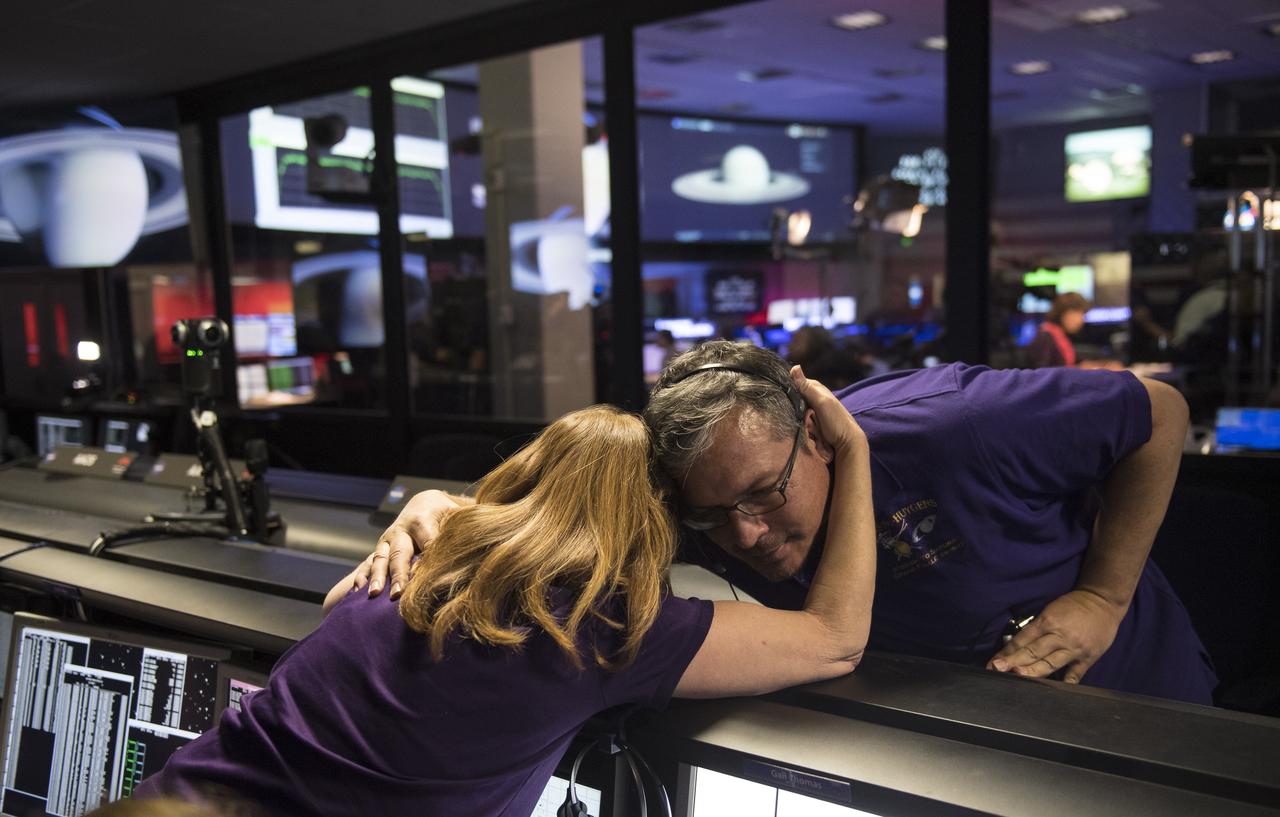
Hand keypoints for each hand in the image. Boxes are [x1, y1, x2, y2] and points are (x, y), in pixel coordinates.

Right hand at [361, 490, 461, 598]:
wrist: (424, 503)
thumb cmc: (447, 513)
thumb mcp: (458, 514)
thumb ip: (468, 526)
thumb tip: (491, 533)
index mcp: (423, 520)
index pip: (426, 542)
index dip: (427, 560)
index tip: (429, 578)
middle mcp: (401, 529)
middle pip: (400, 552)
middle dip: (399, 573)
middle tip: (399, 594)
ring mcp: (388, 540)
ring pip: (380, 558)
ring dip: (377, 577)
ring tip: (373, 595)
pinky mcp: (380, 548)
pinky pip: (367, 562)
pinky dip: (362, 576)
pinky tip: (358, 591)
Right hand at [790, 365, 865, 455]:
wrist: (846, 445)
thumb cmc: (837, 422)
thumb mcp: (822, 402)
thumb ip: (807, 387)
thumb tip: (794, 367)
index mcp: (817, 389)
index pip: (796, 384)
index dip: (792, 392)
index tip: (793, 402)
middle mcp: (814, 400)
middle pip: (794, 402)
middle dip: (798, 412)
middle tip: (809, 420)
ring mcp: (813, 414)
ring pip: (796, 416)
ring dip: (803, 424)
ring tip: (814, 429)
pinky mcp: (812, 426)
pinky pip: (801, 426)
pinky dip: (805, 431)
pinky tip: (813, 435)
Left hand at [986, 590, 1125, 682]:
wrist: (1103, 602)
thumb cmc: (1073, 605)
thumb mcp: (1051, 610)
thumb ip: (1037, 628)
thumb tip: (1018, 646)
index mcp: (1047, 622)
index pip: (1022, 639)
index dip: (1007, 652)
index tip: (993, 662)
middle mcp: (1059, 636)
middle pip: (1033, 651)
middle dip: (1013, 662)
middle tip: (997, 669)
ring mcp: (1074, 648)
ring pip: (1050, 663)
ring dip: (1033, 671)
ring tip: (1017, 676)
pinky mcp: (1088, 658)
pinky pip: (1074, 674)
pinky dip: (1064, 683)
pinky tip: (1052, 691)